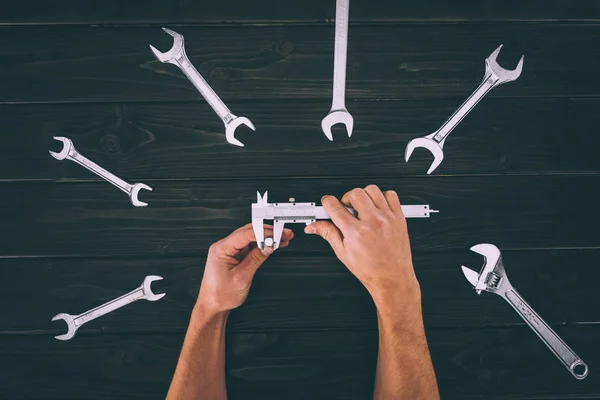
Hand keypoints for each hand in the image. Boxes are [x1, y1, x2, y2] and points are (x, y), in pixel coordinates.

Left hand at [198, 223, 293, 313]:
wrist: (212, 306)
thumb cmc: (220, 295)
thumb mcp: (242, 277)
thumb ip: (256, 259)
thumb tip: (268, 246)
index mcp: (221, 249)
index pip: (245, 234)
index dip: (263, 232)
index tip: (277, 234)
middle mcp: (224, 247)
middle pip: (248, 232)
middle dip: (267, 232)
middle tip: (283, 234)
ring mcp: (229, 251)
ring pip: (250, 238)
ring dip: (266, 238)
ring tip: (282, 239)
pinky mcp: (234, 256)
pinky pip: (249, 246)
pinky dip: (261, 245)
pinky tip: (272, 245)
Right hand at [305, 185, 419, 305]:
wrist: (392, 278)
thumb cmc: (370, 270)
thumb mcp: (343, 253)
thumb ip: (328, 234)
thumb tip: (314, 226)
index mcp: (356, 232)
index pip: (334, 206)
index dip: (327, 203)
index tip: (328, 204)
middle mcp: (372, 222)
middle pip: (354, 193)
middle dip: (346, 198)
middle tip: (347, 209)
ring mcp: (387, 218)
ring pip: (372, 190)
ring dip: (364, 196)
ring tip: (362, 208)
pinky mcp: (399, 217)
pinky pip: (391, 195)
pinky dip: (382, 197)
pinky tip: (377, 207)